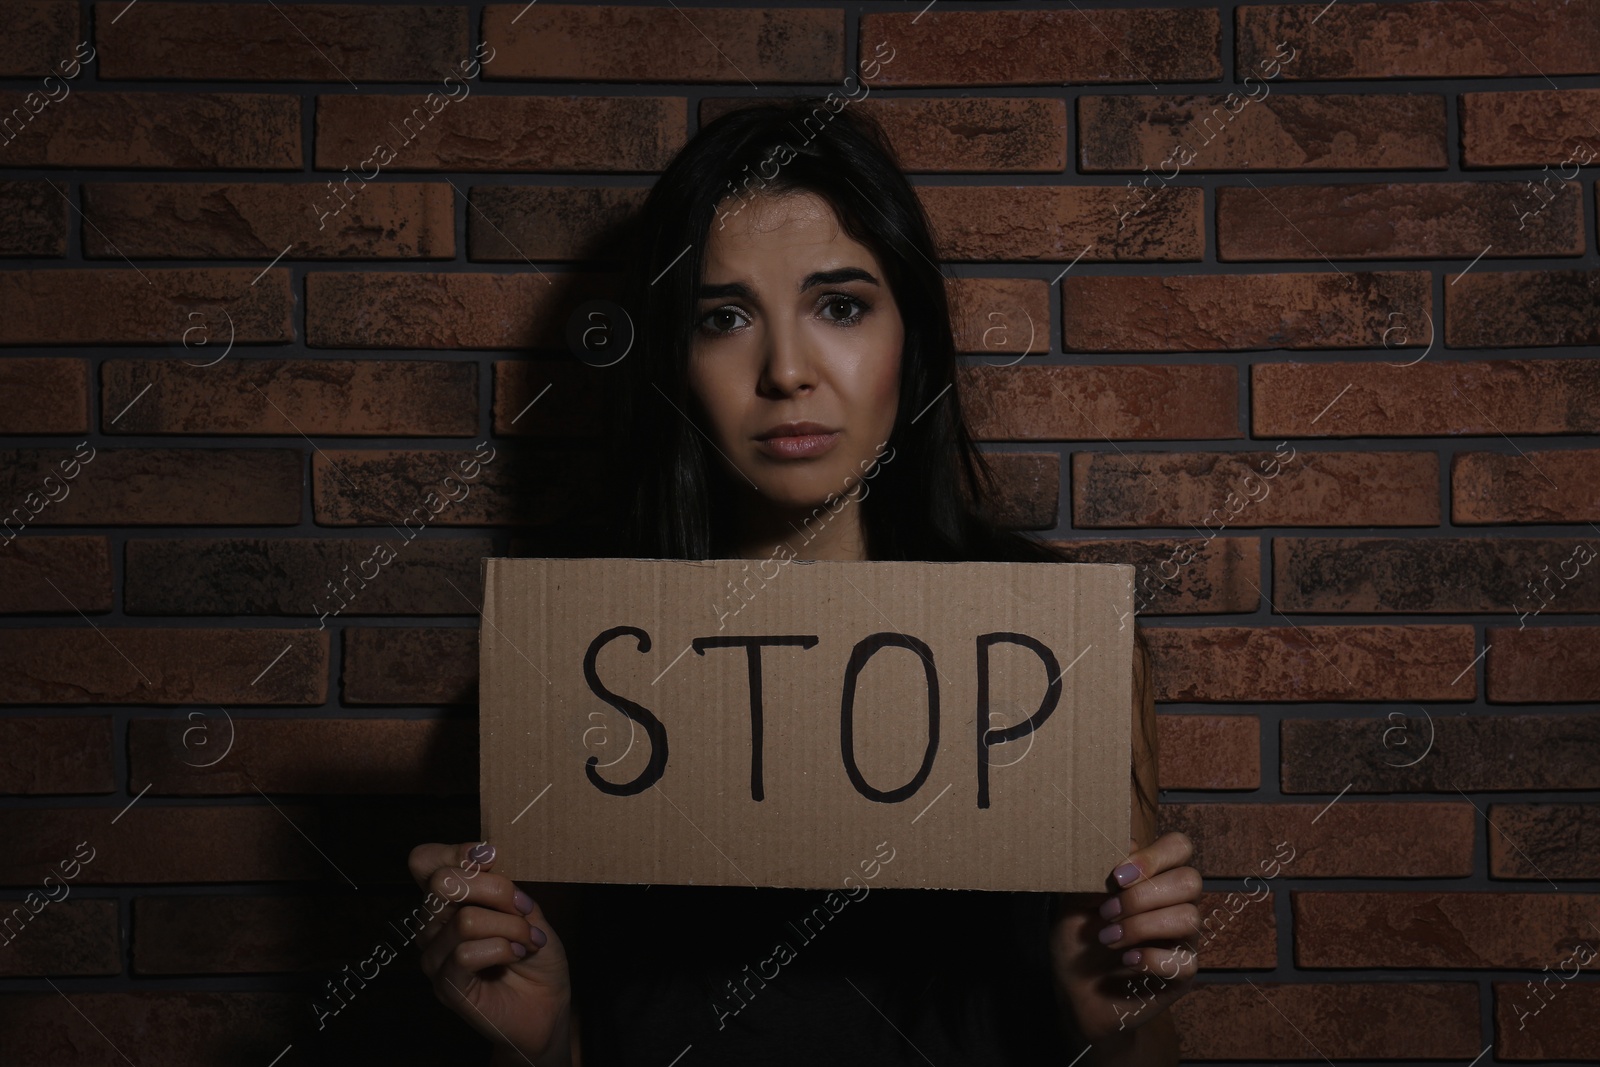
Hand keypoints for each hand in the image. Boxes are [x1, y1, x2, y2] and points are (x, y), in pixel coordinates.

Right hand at [409, 841, 572, 1063]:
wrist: (548, 1000)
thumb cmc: (534, 952)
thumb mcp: (524, 907)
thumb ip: (500, 883)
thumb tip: (483, 853)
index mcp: (448, 900)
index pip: (425, 860)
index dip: (456, 851)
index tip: (492, 857)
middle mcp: (433, 925)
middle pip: (441, 883)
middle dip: (495, 889)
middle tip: (523, 908)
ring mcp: (435, 956)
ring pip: (465, 920)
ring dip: (510, 927)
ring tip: (527, 941)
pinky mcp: (445, 986)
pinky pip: (466, 953)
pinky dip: (502, 949)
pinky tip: (516, 955)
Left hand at [1048, 831, 1199, 1043]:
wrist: (1073, 990)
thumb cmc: (1077, 939)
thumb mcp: (1075, 900)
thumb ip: (1096, 873)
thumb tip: (1120, 848)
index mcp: (1152, 878)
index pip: (1178, 847)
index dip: (1154, 856)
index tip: (1118, 877)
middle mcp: (1174, 903)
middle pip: (1190, 880)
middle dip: (1144, 895)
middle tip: (1108, 912)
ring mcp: (1182, 939)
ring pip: (1189, 917)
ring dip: (1141, 926)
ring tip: (1107, 939)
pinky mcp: (1182, 974)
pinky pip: (1185, 960)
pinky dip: (1150, 958)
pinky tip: (1126, 960)